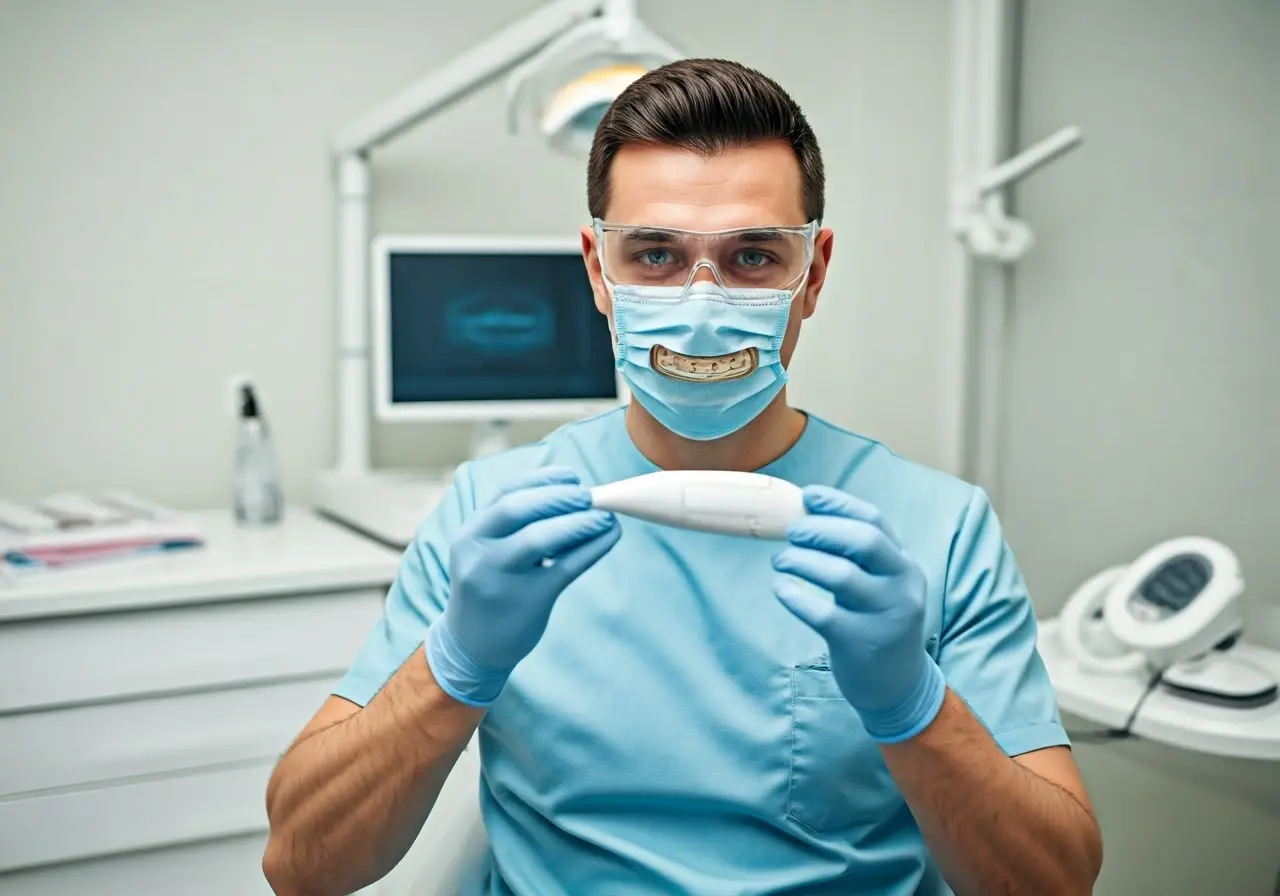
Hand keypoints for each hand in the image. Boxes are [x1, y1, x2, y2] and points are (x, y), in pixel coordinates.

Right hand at [426, 466, 620, 705]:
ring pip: (538, 539)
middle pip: (516, 509)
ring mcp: (499, 578)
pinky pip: (565, 568)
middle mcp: (478, 552)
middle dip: (558, 497)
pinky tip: (610, 537)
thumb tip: (573, 495)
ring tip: (604, 516)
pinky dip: (592, 548)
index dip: (541, 479)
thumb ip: (516, 525)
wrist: (472, 646)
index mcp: (470, 533)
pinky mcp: (526, 601)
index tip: (572, 476)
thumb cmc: (490, 587)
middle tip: (589, 496)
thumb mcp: (487, 551)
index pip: (505, 493)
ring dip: (577, 521)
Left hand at [771, 486, 946, 742]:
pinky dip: (796, 597)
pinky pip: (825, 614)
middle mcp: (902, 586)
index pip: (874, 520)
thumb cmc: (876, 623)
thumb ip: (854, 554)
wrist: (897, 685)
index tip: (807, 495)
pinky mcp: (862, 643)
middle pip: (864, 541)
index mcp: (903, 564)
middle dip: (821, 530)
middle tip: (791, 532)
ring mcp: (885, 616)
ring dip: (803, 561)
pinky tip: (781, 589)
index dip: (839, 504)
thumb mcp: (879, 584)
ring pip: (843, 575)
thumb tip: (806, 513)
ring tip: (780, 560)